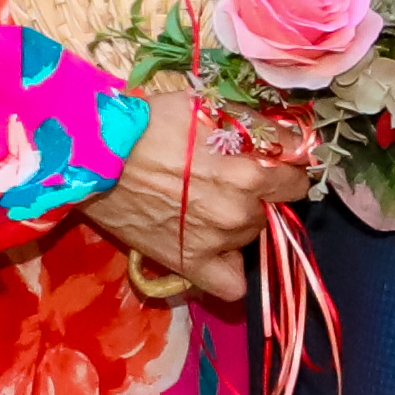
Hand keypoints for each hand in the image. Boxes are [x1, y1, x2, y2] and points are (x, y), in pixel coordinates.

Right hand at [75, 98, 317, 306]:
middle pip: (274, 208)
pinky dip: (230, 271)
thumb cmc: (151, 124)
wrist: (97, 156)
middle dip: (259, 195)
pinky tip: (218, 253)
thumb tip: (290, 141)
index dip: (285, 169)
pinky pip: (231, 285)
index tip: (270, 164)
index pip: (297, 179)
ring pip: (251, 237)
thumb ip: (256, 127)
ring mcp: (217, 241)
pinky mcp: (190, 263)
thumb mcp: (210, 109)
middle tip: (227, 180)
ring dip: (239, 223)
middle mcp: (241, 211)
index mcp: (251, 172)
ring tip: (206, 206)